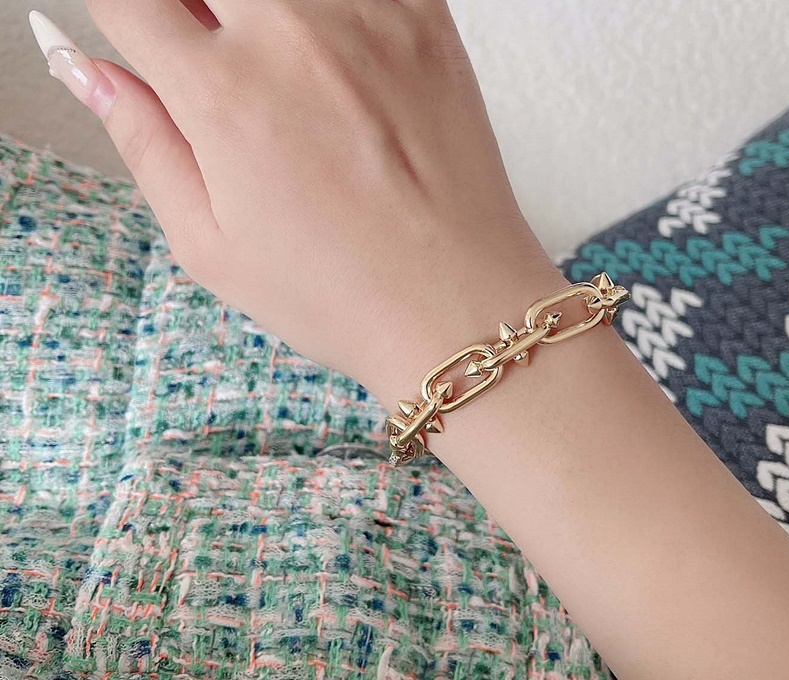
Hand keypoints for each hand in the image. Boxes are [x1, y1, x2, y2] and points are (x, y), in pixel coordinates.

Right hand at [31, 1, 565, 403]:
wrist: (456, 305)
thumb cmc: (339, 293)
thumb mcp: (211, 244)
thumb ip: (142, 140)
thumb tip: (83, 67)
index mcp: (225, 95)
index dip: (122, 16)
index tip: (141, 36)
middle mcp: (295, 36)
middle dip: (195, 12)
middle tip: (217, 64)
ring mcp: (369, 17)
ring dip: (262, 16)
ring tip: (280, 74)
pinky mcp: (427, 18)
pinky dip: (331, 12)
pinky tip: (332, 56)